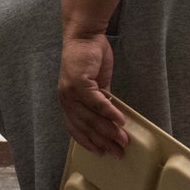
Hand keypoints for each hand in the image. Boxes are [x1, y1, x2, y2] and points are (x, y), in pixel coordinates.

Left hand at [58, 30, 127, 155]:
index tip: (101, 153)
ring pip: (92, 118)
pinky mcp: (79, 83)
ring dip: (109, 131)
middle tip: (119, 152)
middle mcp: (66, 100)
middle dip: (104, 142)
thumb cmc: (89, 58)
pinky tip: (120, 120)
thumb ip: (100, 101)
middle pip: (86, 127)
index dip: (88, 142)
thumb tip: (112, 118)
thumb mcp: (95, 84)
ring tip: (123, 140)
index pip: (75, 129)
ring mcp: (71, 92)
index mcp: (68, 102)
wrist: (83, 36)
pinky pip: (97, 103)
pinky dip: (109, 113)